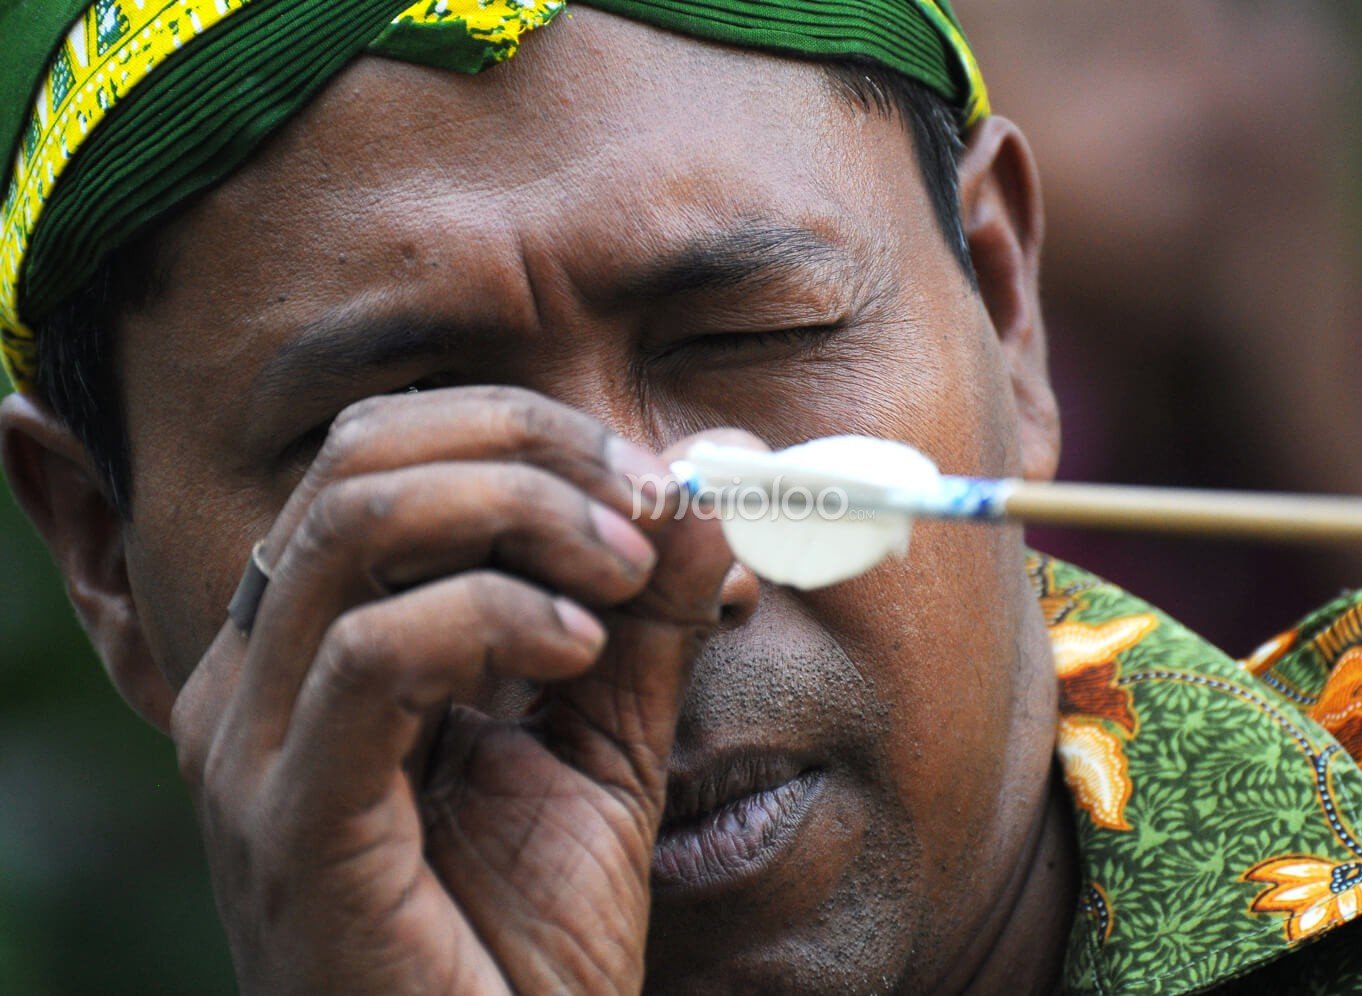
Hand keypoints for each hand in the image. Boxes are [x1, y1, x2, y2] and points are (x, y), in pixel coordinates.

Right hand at [169, 386, 734, 993]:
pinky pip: (371, 656)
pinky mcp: (290, 821)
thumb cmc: (527, 933)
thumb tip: (704, 487)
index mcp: (315, 642)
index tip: (649, 477)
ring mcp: (254, 747)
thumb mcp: (604, 739)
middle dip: (526, 449)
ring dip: (521, 514)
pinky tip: (579, 649)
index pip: (381, 453)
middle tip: (644, 500)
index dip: (521, 431)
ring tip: (624, 571)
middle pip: (359, 460)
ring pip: (355, 528)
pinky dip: (493, 617)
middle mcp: (260, 674)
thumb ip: (642, 616)